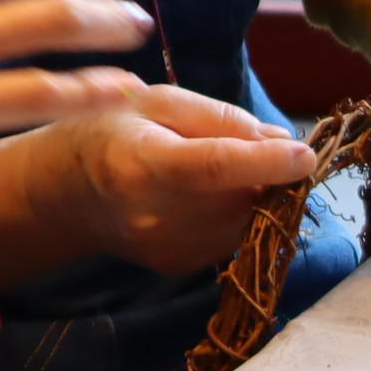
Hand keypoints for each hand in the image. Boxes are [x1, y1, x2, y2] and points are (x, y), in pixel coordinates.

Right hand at [54, 84, 316, 277]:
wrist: (64, 194)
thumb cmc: (110, 132)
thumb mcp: (156, 102)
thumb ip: (221, 118)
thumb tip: (283, 143)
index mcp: (143, 164)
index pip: (216, 167)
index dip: (268, 163)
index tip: (306, 155)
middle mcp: (155, 215)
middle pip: (241, 198)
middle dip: (270, 175)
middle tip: (261, 149)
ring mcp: (168, 248)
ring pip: (246, 222)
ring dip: (255, 196)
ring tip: (225, 172)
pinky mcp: (180, 267)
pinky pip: (233, 238)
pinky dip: (237, 216)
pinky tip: (208, 198)